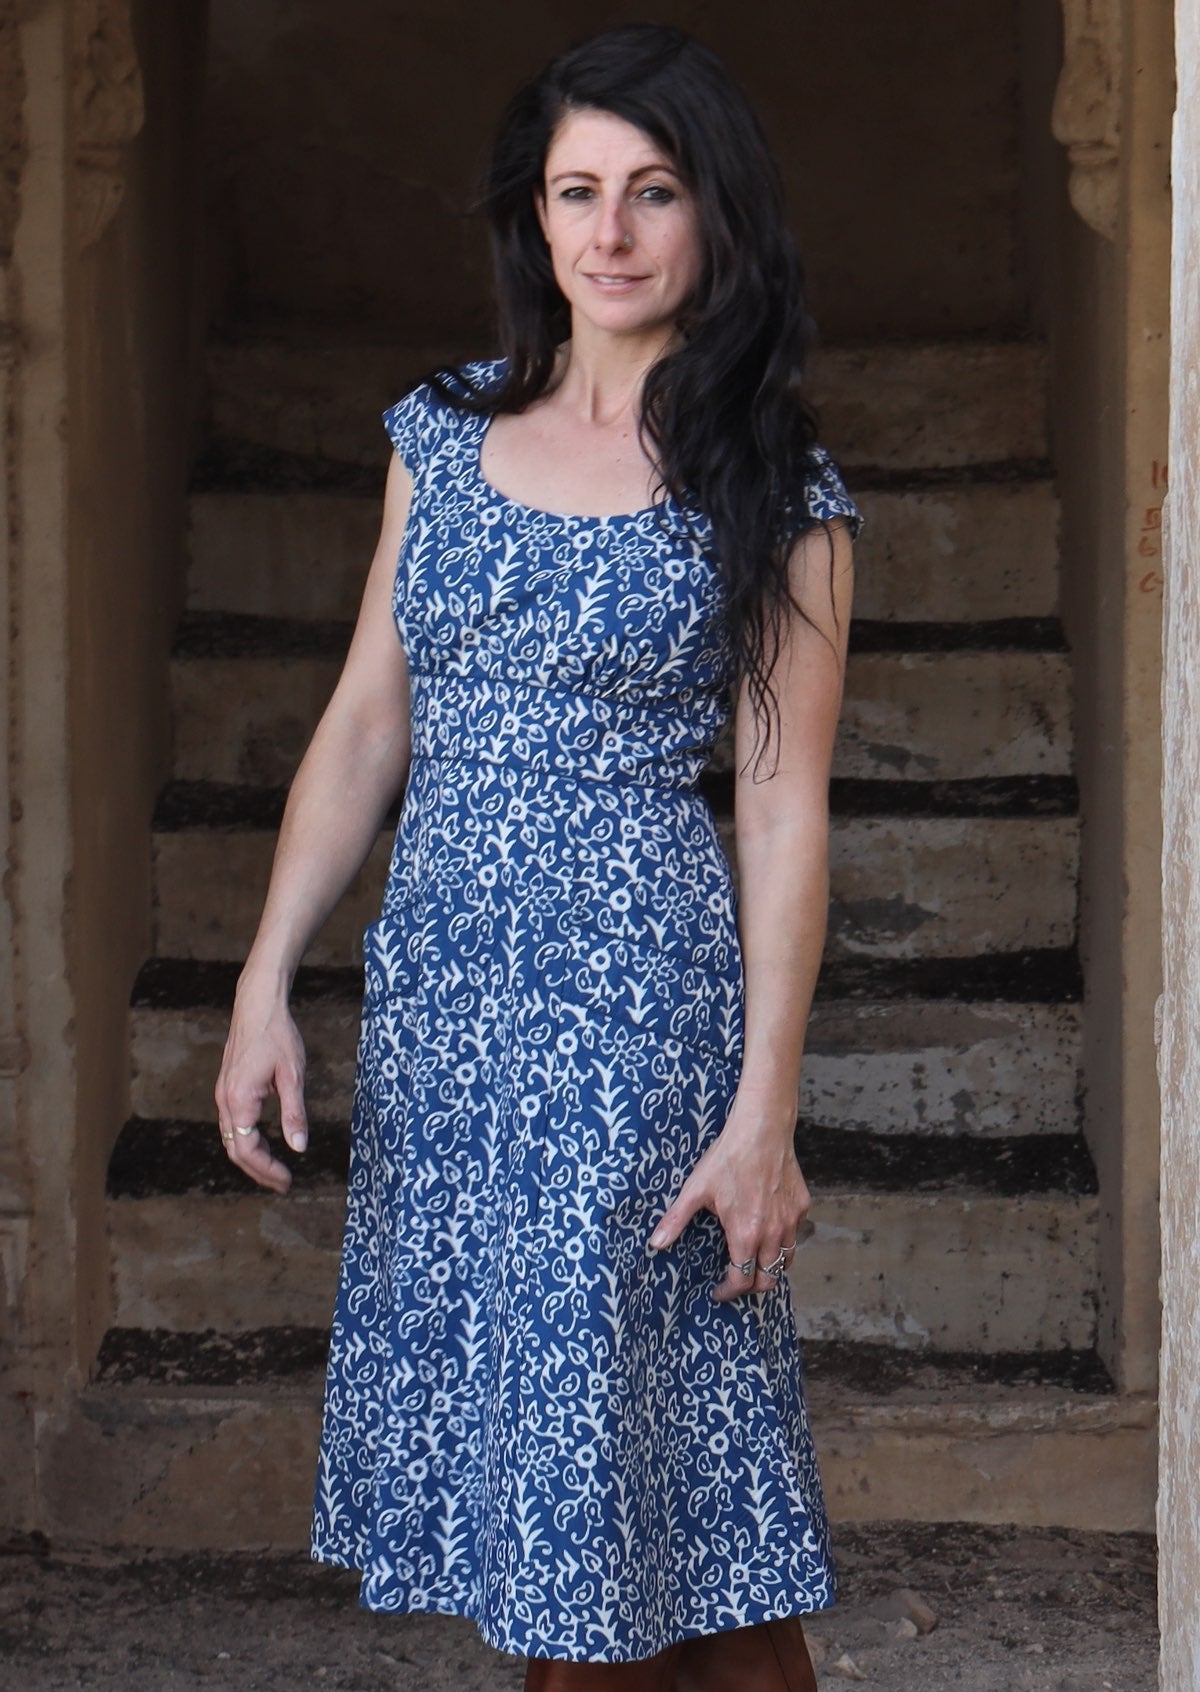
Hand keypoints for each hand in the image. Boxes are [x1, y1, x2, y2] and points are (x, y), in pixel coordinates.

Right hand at [213, 979, 308, 1194]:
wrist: (257, 1004)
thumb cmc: (277, 1035)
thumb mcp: (292, 1075)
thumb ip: (294, 1113)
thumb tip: (299, 1147)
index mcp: (239, 1100)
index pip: (247, 1149)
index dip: (267, 1170)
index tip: (287, 1180)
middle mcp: (224, 1100)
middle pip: (235, 1150)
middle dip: (258, 1170)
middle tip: (282, 1183)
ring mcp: (223, 1093)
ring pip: (230, 1138)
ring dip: (251, 1157)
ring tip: (275, 1170)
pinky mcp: (227, 1087)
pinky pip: (231, 1124)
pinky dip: (245, 1140)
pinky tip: (263, 1143)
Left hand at [647, 1103, 810, 1301]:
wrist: (762, 1128)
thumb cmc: (728, 1157)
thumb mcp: (696, 1189)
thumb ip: (676, 1219)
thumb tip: (655, 1243)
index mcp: (745, 1234)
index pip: (742, 1280)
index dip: (729, 1291)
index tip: (719, 1291)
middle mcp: (773, 1233)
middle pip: (769, 1279)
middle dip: (752, 1287)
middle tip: (737, 1281)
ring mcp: (791, 1220)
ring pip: (786, 1259)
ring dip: (771, 1267)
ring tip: (755, 1261)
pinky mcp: (802, 1206)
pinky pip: (795, 1234)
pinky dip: (783, 1240)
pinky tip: (768, 1229)